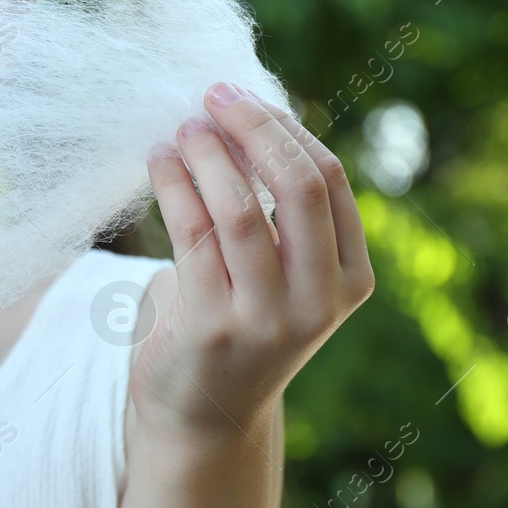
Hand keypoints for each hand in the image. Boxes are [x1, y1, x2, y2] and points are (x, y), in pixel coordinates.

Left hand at [129, 81, 374, 447]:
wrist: (205, 414)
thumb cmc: (239, 319)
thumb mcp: (282, 269)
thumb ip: (279, 206)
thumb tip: (245, 109)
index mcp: (350, 277)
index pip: (328, 180)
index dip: (284, 127)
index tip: (242, 96)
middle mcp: (319, 301)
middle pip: (298, 186)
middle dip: (253, 127)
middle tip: (213, 94)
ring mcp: (268, 320)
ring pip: (240, 209)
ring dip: (206, 154)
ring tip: (181, 127)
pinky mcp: (212, 328)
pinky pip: (191, 236)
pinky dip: (173, 185)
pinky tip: (158, 161)